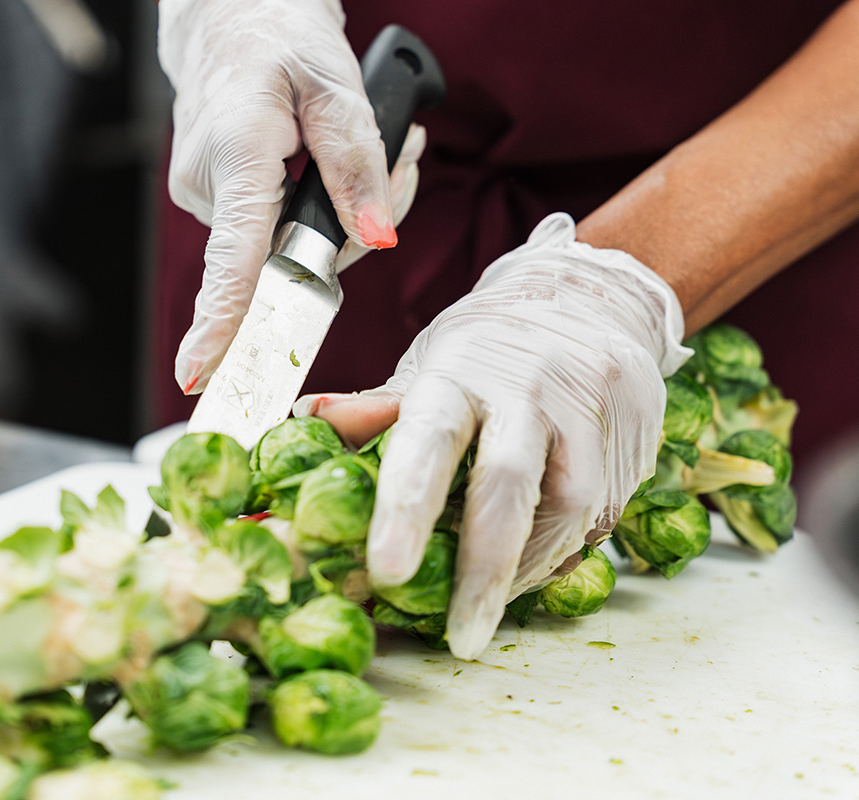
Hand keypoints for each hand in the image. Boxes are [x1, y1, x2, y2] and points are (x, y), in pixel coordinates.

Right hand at [158, 0, 419, 393]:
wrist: (231, 17)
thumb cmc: (279, 36)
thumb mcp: (336, 85)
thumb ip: (358, 165)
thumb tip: (377, 239)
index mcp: (235, 155)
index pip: (232, 259)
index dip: (221, 323)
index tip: (201, 375)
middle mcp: (208, 187)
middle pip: (290, 258)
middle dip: (357, 229)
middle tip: (402, 157)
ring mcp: (205, 197)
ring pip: (288, 245)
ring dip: (342, 211)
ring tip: (368, 146)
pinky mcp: (215, 200)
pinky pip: (276, 229)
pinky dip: (315, 205)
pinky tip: (327, 161)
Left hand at [294, 214, 690, 658]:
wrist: (590, 299)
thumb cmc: (489, 348)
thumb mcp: (431, 364)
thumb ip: (379, 407)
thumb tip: (306, 420)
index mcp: (461, 371)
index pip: (430, 440)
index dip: (408, 507)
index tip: (386, 572)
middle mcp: (529, 389)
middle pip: (508, 487)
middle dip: (483, 572)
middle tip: (459, 638)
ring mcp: (587, 412)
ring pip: (569, 509)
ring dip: (526, 572)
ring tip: (489, 612)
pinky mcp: (631, 438)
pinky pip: (600, 513)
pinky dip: (562, 553)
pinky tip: (531, 572)